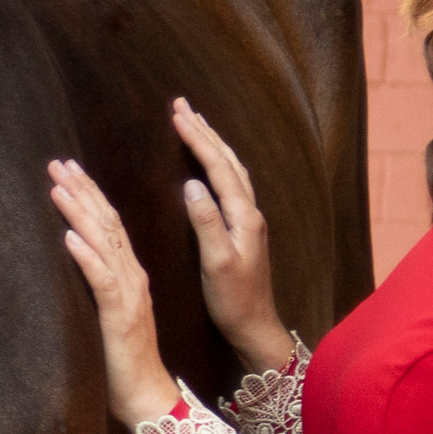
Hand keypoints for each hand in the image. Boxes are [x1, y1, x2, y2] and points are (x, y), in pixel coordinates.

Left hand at [48, 157, 180, 426]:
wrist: (149, 397)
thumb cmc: (125, 363)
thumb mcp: (109, 316)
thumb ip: (100, 289)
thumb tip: (78, 265)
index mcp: (130, 276)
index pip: (110, 225)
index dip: (90, 196)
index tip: (69, 171)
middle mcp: (132, 278)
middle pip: (107, 223)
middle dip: (83, 190)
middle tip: (58, 162)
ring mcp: (128, 295)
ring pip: (104, 244)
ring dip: (80, 213)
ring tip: (59, 186)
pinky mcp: (120, 316)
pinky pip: (103, 281)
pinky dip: (87, 257)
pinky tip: (70, 237)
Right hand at [170, 98, 290, 371]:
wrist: (255, 326)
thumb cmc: (234, 300)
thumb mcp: (217, 263)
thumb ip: (206, 223)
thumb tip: (192, 184)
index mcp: (243, 217)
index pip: (218, 168)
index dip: (198, 140)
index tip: (177, 116)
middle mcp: (250, 213)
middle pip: (228, 161)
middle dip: (205, 132)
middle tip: (182, 106)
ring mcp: (249, 220)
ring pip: (232, 170)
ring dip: (213, 144)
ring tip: (195, 124)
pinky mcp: (243, 229)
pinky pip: (231, 184)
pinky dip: (218, 164)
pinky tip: (210, 166)